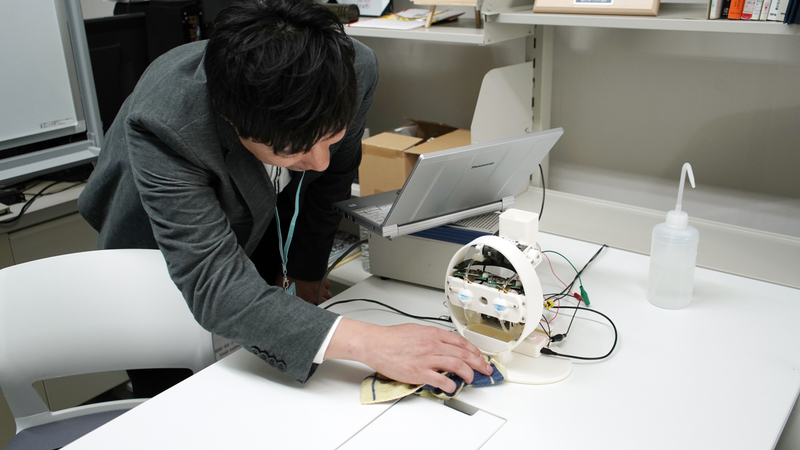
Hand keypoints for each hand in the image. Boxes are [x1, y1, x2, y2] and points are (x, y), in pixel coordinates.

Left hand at [276, 275, 330, 304]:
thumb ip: (283, 294)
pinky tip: (322, 283)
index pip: (310, 308)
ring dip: (325, 295)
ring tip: (321, 293)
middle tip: (318, 301)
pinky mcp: (324, 281)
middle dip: (321, 303)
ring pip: (328, 295)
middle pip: (322, 303)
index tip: (309, 305)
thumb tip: (278, 295)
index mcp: (303, 300)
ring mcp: (321, 289)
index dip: (310, 307)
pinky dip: (326, 285)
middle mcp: (314, 297)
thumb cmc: (290, 276)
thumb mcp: (281, 287)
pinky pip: (328, 285)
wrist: (300, 265)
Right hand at [325, 319, 492, 392]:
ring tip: (471, 379)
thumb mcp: (417, 330)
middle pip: (464, 354)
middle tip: (485, 370)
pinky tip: (452, 388)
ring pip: (457, 365)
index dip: (475, 351)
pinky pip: (441, 380)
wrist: (376, 344)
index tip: (480, 357)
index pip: (461, 342)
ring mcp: (427, 358)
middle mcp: (433, 345)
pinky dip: (450, 385)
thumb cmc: (392, 338)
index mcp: (433, 334)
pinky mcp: (419, 372)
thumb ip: (432, 337)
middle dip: (479, 363)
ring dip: (468, 374)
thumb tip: (444, 345)